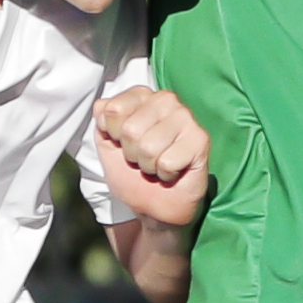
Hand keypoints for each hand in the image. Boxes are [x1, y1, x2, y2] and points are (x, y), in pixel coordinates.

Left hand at [94, 86, 210, 225]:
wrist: (155, 205)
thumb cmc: (133, 173)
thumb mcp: (107, 146)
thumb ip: (102, 122)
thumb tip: (101, 106)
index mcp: (142, 97)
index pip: (114, 109)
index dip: (114, 135)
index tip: (125, 144)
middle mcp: (166, 100)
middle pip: (131, 129)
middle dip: (132, 153)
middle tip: (144, 158)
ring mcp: (186, 117)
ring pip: (149, 146)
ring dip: (149, 165)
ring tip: (157, 165)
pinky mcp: (200, 139)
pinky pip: (167, 162)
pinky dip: (165, 174)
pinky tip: (173, 171)